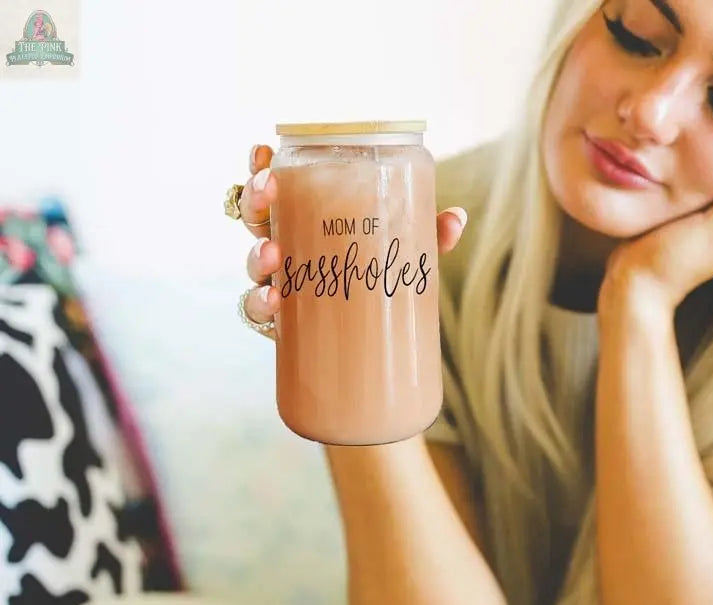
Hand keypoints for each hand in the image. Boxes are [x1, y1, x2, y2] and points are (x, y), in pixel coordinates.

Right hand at [239, 144, 468, 339]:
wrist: (375, 344)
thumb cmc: (380, 283)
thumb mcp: (404, 255)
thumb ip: (426, 235)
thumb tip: (456, 218)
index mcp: (306, 220)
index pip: (277, 185)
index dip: (262, 164)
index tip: (265, 148)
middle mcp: (285, 247)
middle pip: (255, 216)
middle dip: (255, 197)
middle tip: (268, 188)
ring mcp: (278, 283)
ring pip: (251, 261)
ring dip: (256, 253)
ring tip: (272, 253)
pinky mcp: (279, 321)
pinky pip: (256, 310)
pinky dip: (260, 302)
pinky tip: (274, 300)